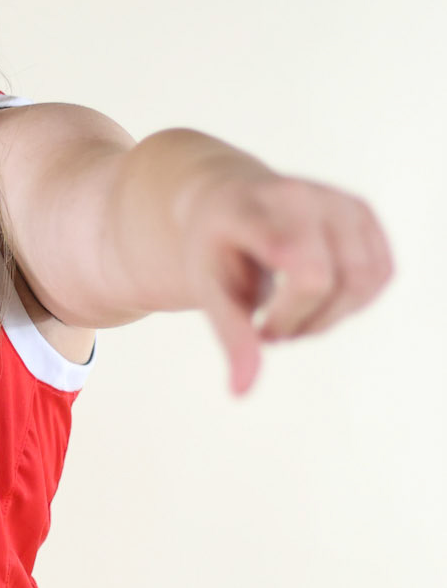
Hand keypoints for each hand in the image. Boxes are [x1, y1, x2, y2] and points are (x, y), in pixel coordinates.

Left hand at [184, 170, 393, 395]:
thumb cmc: (215, 247)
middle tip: (268, 329)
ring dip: (328, 317)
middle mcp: (303, 196)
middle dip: (300, 321)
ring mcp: (338, 201)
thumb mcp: (208, 288)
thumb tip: (241, 391)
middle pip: (329, 281)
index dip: (290, 310)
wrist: (229, 198)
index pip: (296, 263)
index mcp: (253, 210)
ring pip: (362, 280)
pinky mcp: (364, 213)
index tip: (261, 329)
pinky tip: (316, 298)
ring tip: (290, 316)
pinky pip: (379, 274)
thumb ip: (230, 335)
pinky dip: (351, 301)